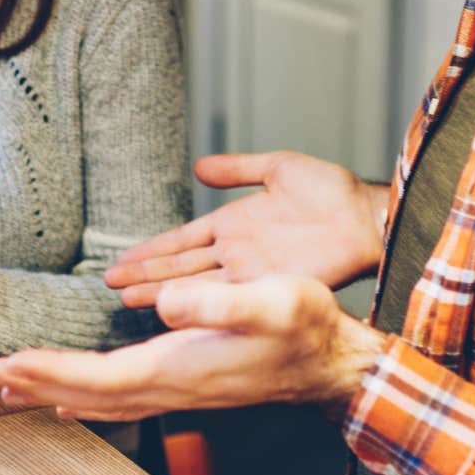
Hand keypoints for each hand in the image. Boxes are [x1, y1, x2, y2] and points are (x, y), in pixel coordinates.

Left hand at [0, 275, 392, 420]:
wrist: (335, 361)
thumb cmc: (307, 326)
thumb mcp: (271, 300)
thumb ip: (218, 302)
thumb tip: (166, 304)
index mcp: (180, 367)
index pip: (98, 378)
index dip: (48, 371)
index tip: (5, 363)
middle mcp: (173, 387)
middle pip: (91, 395)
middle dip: (39, 383)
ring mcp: (181, 391)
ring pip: (105, 401)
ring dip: (58, 392)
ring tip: (18, 387)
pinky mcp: (190, 385)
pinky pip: (125, 398)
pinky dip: (91, 396)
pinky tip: (79, 396)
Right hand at [104, 152, 387, 306]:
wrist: (365, 217)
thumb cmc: (330, 191)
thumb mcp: (277, 168)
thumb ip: (238, 168)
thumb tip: (200, 166)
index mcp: (233, 224)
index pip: (182, 240)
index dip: (152, 249)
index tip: (122, 258)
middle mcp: (235, 252)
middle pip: (180, 266)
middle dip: (144, 274)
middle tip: (109, 283)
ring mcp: (249, 272)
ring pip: (194, 283)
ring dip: (161, 290)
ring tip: (126, 297)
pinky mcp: (267, 285)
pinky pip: (224, 295)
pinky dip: (196, 301)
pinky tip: (171, 308)